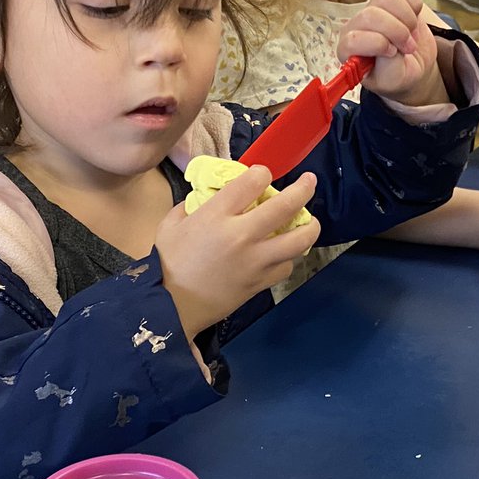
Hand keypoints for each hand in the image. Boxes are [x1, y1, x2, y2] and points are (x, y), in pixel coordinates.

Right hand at [156, 166, 320, 337]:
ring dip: (310, 227)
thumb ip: (192, 205)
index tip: (262, 174)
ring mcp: (255, 260)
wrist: (170, 306)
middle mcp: (242, 235)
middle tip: (309, 182)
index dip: (262, 173)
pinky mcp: (260, 282)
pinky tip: (284, 253)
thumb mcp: (171, 224)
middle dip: (304, 189)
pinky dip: (289, 257)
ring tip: (311, 221)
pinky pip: (286, 266)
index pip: (253, 182)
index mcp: (217, 215)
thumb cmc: (167, 263)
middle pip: (286, 206)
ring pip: (299, 240)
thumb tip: (210, 195)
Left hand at [337, 0, 446, 106]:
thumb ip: (387, 65)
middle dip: (397, 32)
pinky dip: (415, 4)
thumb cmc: (397, 75)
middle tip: (409, 47)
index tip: (393, 53)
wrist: (413, 64)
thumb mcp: (393, 80)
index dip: (378, 44)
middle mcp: (356, 26)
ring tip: (412, 35)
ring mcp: (373, 8)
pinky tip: (415, 20)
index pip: (353, 39)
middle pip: (372, 15)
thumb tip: (389, 43)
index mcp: (348, 50)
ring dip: (407, 18)